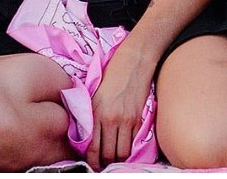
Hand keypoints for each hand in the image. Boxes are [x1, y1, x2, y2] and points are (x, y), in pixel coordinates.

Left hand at [86, 48, 152, 169]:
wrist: (133, 62)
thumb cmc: (111, 74)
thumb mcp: (95, 92)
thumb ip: (92, 112)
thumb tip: (87, 132)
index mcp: (96, 110)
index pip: (93, 146)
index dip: (93, 160)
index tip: (92, 164)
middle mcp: (110, 118)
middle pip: (108, 153)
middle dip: (105, 163)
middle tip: (103, 165)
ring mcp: (126, 120)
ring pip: (122, 152)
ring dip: (118, 159)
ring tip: (114, 159)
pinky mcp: (139, 120)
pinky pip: (134, 143)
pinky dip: (130, 150)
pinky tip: (126, 150)